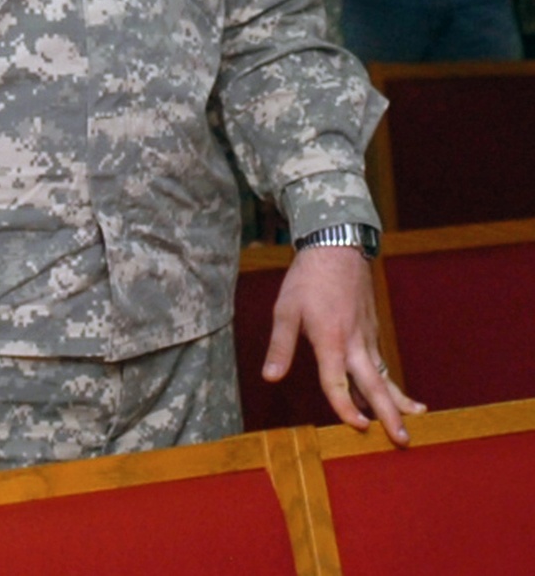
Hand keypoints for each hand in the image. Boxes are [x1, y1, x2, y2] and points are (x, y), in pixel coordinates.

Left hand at [262, 247, 424, 445]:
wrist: (337, 247)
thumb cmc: (308, 279)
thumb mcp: (285, 309)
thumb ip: (280, 346)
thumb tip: (270, 377)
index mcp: (331, 339)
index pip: (337, 382)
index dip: (346, 407)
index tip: (359, 428)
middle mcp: (354, 342)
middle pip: (374, 384)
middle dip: (389, 414)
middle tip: (403, 439)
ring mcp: (367, 337)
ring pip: (383, 375)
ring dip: (398, 399)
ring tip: (417, 420)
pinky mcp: (372, 330)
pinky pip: (381, 362)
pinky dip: (390, 382)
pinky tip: (396, 395)